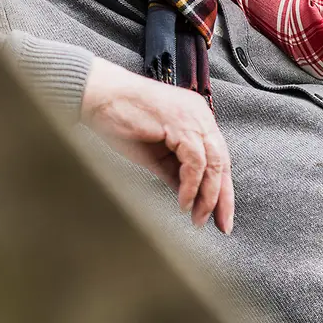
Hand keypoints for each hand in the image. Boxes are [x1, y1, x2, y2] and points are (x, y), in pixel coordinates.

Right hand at [80, 58, 234, 233]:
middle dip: (223, 198)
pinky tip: (183, 202)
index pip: (218, 158)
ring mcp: (193, 117)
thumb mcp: (154, 154)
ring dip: (207, 196)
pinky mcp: (181, 124)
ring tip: (196, 218)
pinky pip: (195, 162)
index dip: (222, 189)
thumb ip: (174, 172)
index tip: (221, 217)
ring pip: (214, 163)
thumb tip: (188, 197)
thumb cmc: (121, 120)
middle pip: (223, 162)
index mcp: (197, 118)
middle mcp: (201, 115)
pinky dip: (191, 186)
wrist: (99, 97)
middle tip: (221, 225)